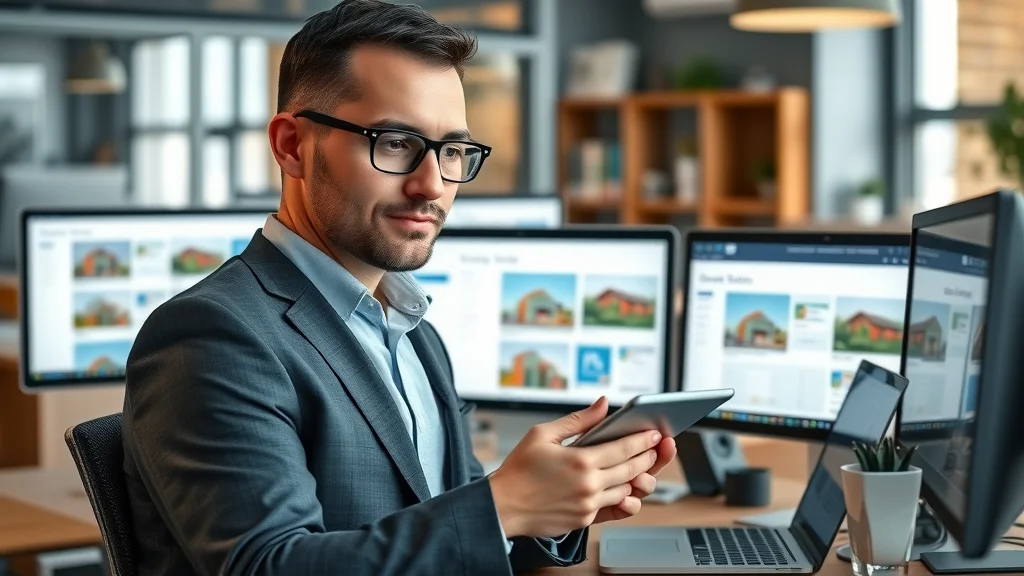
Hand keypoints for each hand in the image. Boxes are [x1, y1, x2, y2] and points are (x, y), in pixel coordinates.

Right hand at [487, 397, 663, 538]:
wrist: (503, 506)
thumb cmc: (518, 469)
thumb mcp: (543, 434)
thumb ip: (578, 420)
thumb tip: (602, 404)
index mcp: (580, 460)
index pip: (625, 448)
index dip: (643, 440)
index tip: (654, 434)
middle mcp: (589, 485)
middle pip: (632, 470)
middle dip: (648, 458)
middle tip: (656, 449)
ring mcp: (588, 505)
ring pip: (627, 491)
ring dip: (637, 478)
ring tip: (641, 467)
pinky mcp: (585, 519)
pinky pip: (613, 507)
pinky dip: (621, 496)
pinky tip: (623, 486)